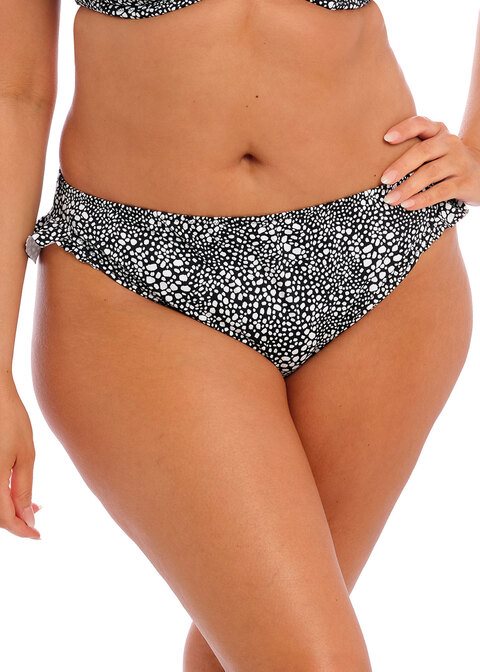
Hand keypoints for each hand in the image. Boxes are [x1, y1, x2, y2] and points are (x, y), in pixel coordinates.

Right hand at [0, 382, 41, 539]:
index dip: (22, 530)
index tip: (38, 535)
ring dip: (9, 508)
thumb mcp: (24, 454)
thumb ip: (23, 489)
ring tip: (33, 504)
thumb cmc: (10, 419)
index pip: (5, 518)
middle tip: (38, 517)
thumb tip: (28, 518)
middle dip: (16, 520)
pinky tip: (15, 490)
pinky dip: (1, 495)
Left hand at [379, 115, 479, 209]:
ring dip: (407, 187)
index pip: (421, 124)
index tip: (386, 138)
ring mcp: (459, 163)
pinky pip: (441, 191)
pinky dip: (422, 199)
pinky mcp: (464, 183)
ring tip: (390, 199)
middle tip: (383, 180)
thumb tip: (373, 164)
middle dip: (401, 166)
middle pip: (423, 152)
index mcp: (439, 132)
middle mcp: (450, 144)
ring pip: (430, 173)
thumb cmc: (445, 162)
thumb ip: (412, 149)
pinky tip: (408, 205)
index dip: (404, 130)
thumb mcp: (433, 150)